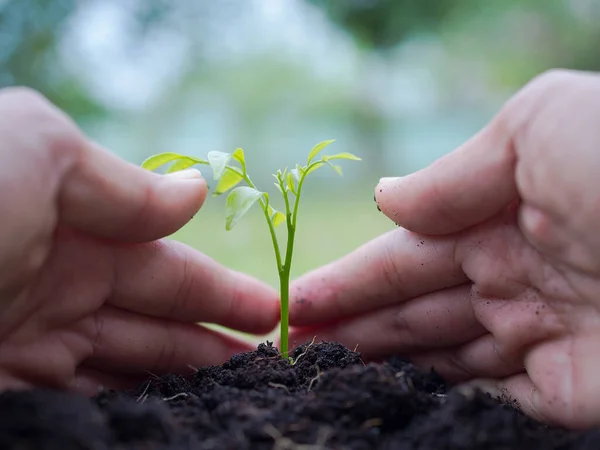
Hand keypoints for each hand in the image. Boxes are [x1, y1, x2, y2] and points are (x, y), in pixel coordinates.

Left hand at [0, 88, 278, 394]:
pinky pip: (86, 412)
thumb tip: (196, 193)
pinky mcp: (6, 404)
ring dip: (180, 387)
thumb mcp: (36, 154)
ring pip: (124, 375)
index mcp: (66, 228)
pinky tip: (176, 422)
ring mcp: (24, 352)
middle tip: (269, 370)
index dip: (219, 291)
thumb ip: (121, 182)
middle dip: (212, 346)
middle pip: (153, 326)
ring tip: (239, 400)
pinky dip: (133, 418)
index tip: (270, 314)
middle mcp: (51, 290)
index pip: (163, 266)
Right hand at [288, 69, 599, 428]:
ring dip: (382, 363)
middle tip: (290, 348)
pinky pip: (488, 398)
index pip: (407, 254)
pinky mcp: (570, 392)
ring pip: (442, 356)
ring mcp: (542, 336)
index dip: (349, 280)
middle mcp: (515, 275)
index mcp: (504, 213)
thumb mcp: (539, 129)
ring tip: (321, 374)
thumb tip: (388, 200)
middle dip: (350, 327)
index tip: (297, 303)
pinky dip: (435, 397)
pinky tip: (385, 397)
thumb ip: (456, 171)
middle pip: (414, 308)